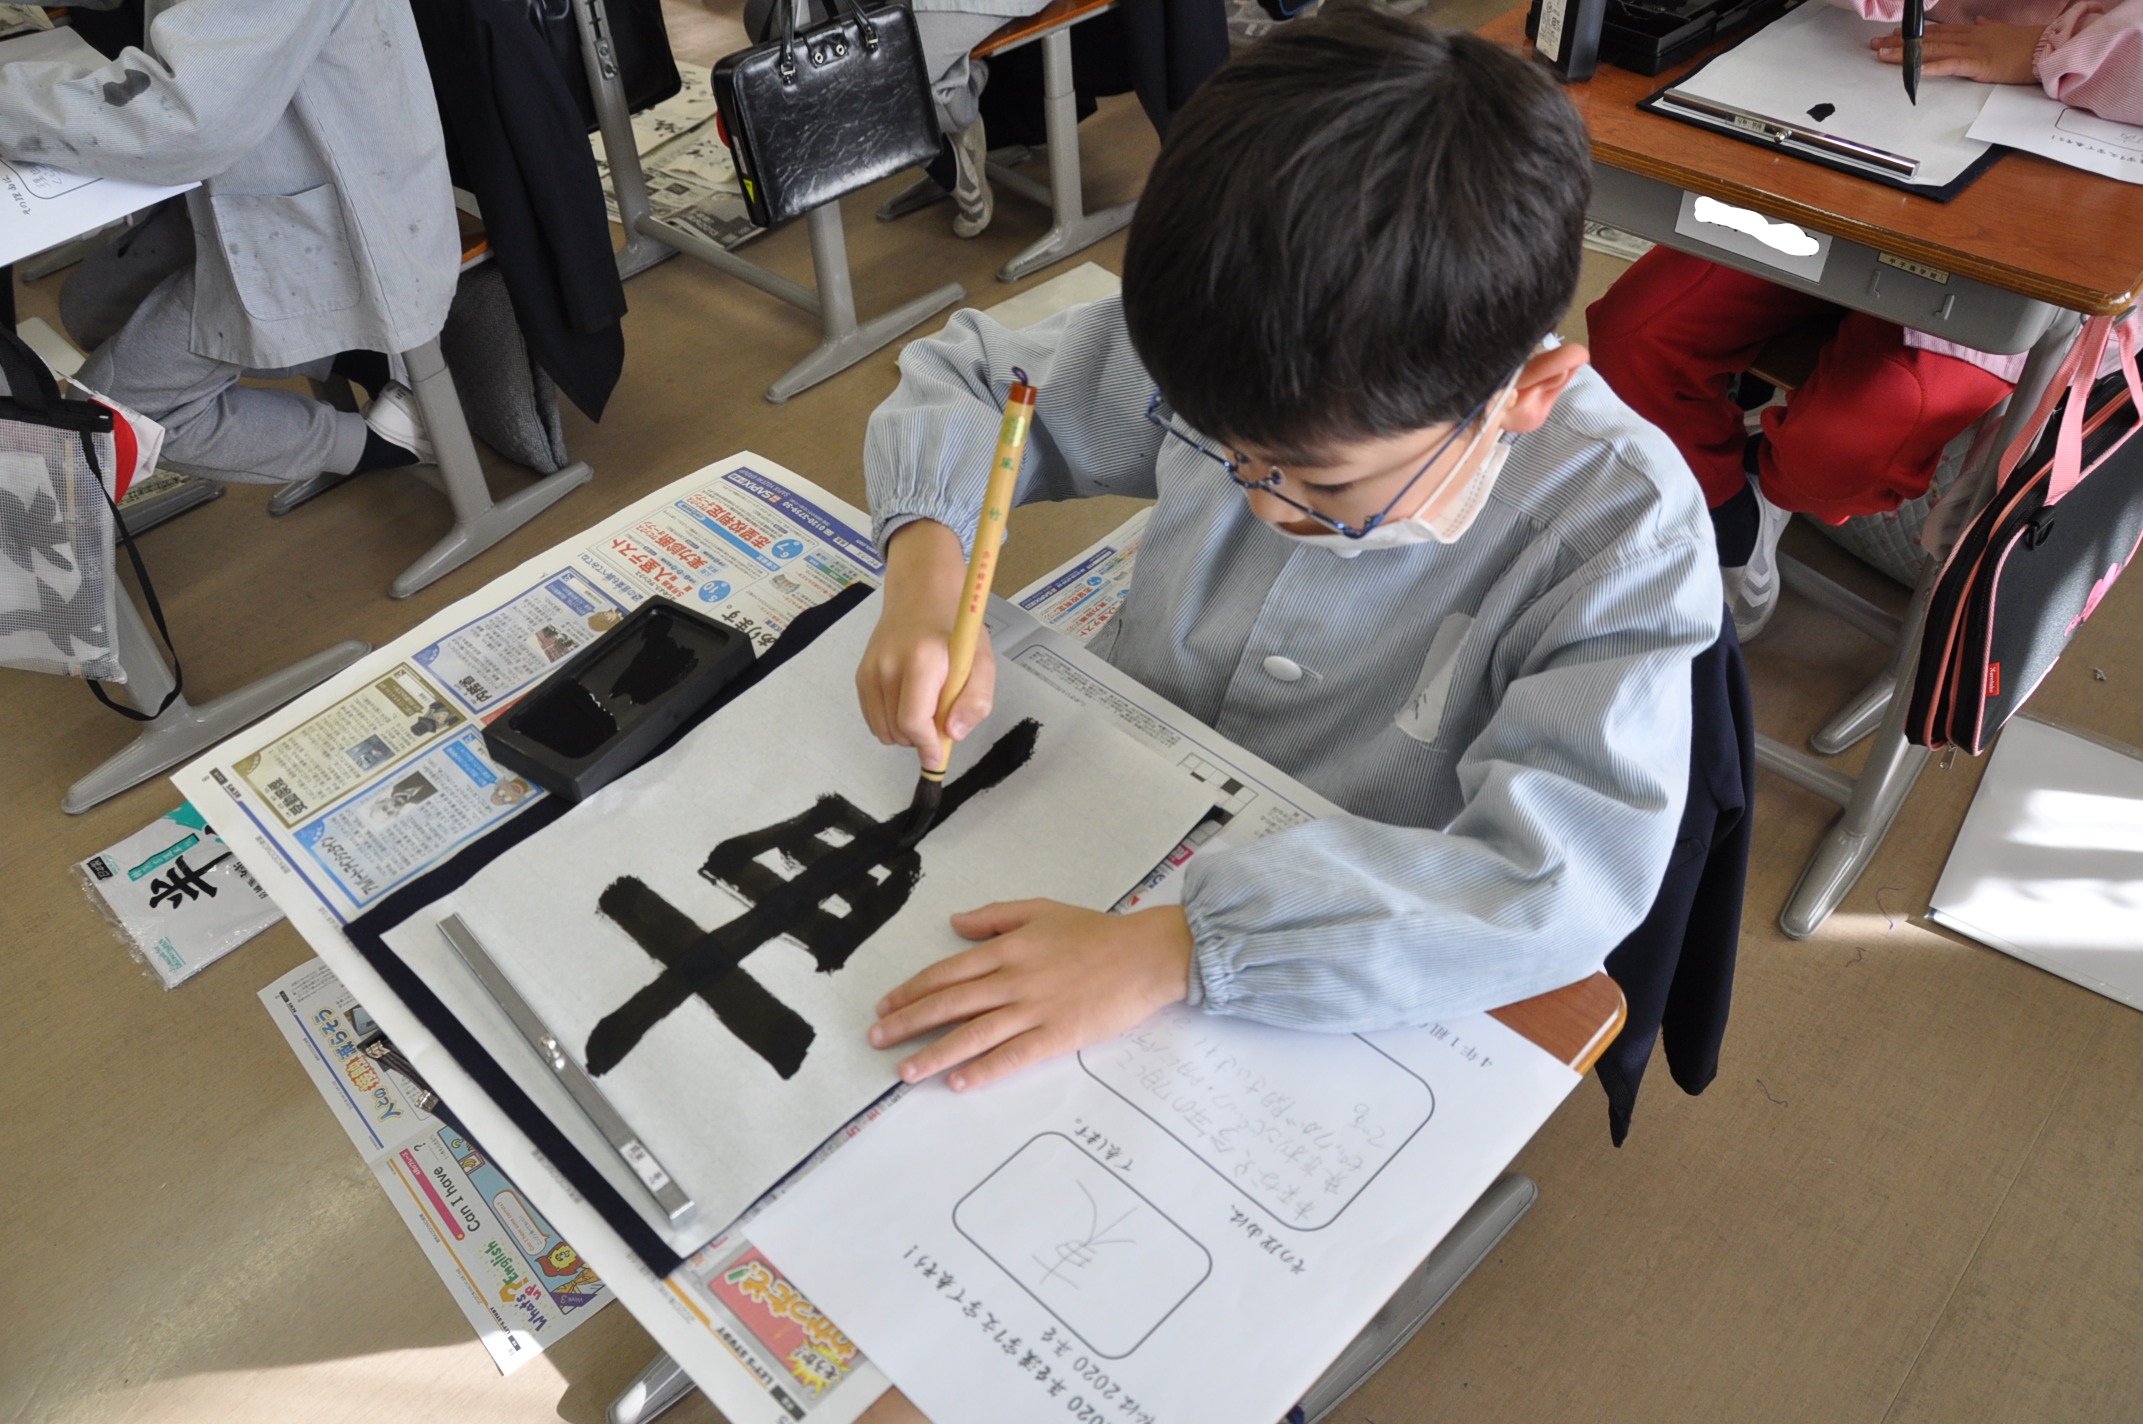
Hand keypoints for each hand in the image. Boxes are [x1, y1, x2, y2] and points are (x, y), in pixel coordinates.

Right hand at [855, 520, 995, 771]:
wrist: (921, 593)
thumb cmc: (956, 628)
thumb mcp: (982, 660)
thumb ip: (975, 699)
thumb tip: (953, 734)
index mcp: (922, 660)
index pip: (914, 721)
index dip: (927, 746)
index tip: (939, 755)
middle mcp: (888, 665)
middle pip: (897, 730)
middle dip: (921, 738)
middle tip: (940, 719)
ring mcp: (870, 669)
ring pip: (883, 729)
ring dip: (906, 732)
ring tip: (925, 708)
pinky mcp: (861, 674)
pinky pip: (873, 718)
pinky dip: (891, 722)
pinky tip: (908, 702)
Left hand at [869, 901, 1194, 1089]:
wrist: (1146, 955)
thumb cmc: (1097, 932)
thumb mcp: (1042, 910)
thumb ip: (996, 917)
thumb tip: (956, 922)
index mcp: (1008, 948)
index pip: (946, 972)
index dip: (912, 990)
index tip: (886, 1006)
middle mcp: (1014, 979)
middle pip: (950, 1003)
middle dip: (908, 1023)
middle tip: (877, 1040)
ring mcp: (1034, 1009)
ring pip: (973, 1033)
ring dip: (935, 1054)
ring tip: (905, 1071)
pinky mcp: (1057, 1036)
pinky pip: (1013, 1056)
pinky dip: (984, 1070)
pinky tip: (959, 1082)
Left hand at [1872, 18, 2042, 84]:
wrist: (2048, 49)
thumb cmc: (2029, 44)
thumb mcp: (2005, 31)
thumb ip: (1990, 27)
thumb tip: (1983, 21)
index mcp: (1975, 31)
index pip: (1939, 31)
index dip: (1915, 33)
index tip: (1896, 33)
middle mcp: (1969, 37)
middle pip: (1929, 38)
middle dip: (1901, 42)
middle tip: (1877, 44)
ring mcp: (1972, 49)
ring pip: (1933, 49)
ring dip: (1906, 53)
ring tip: (1883, 55)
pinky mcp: (1977, 64)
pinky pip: (1949, 65)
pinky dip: (1929, 67)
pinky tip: (1913, 70)